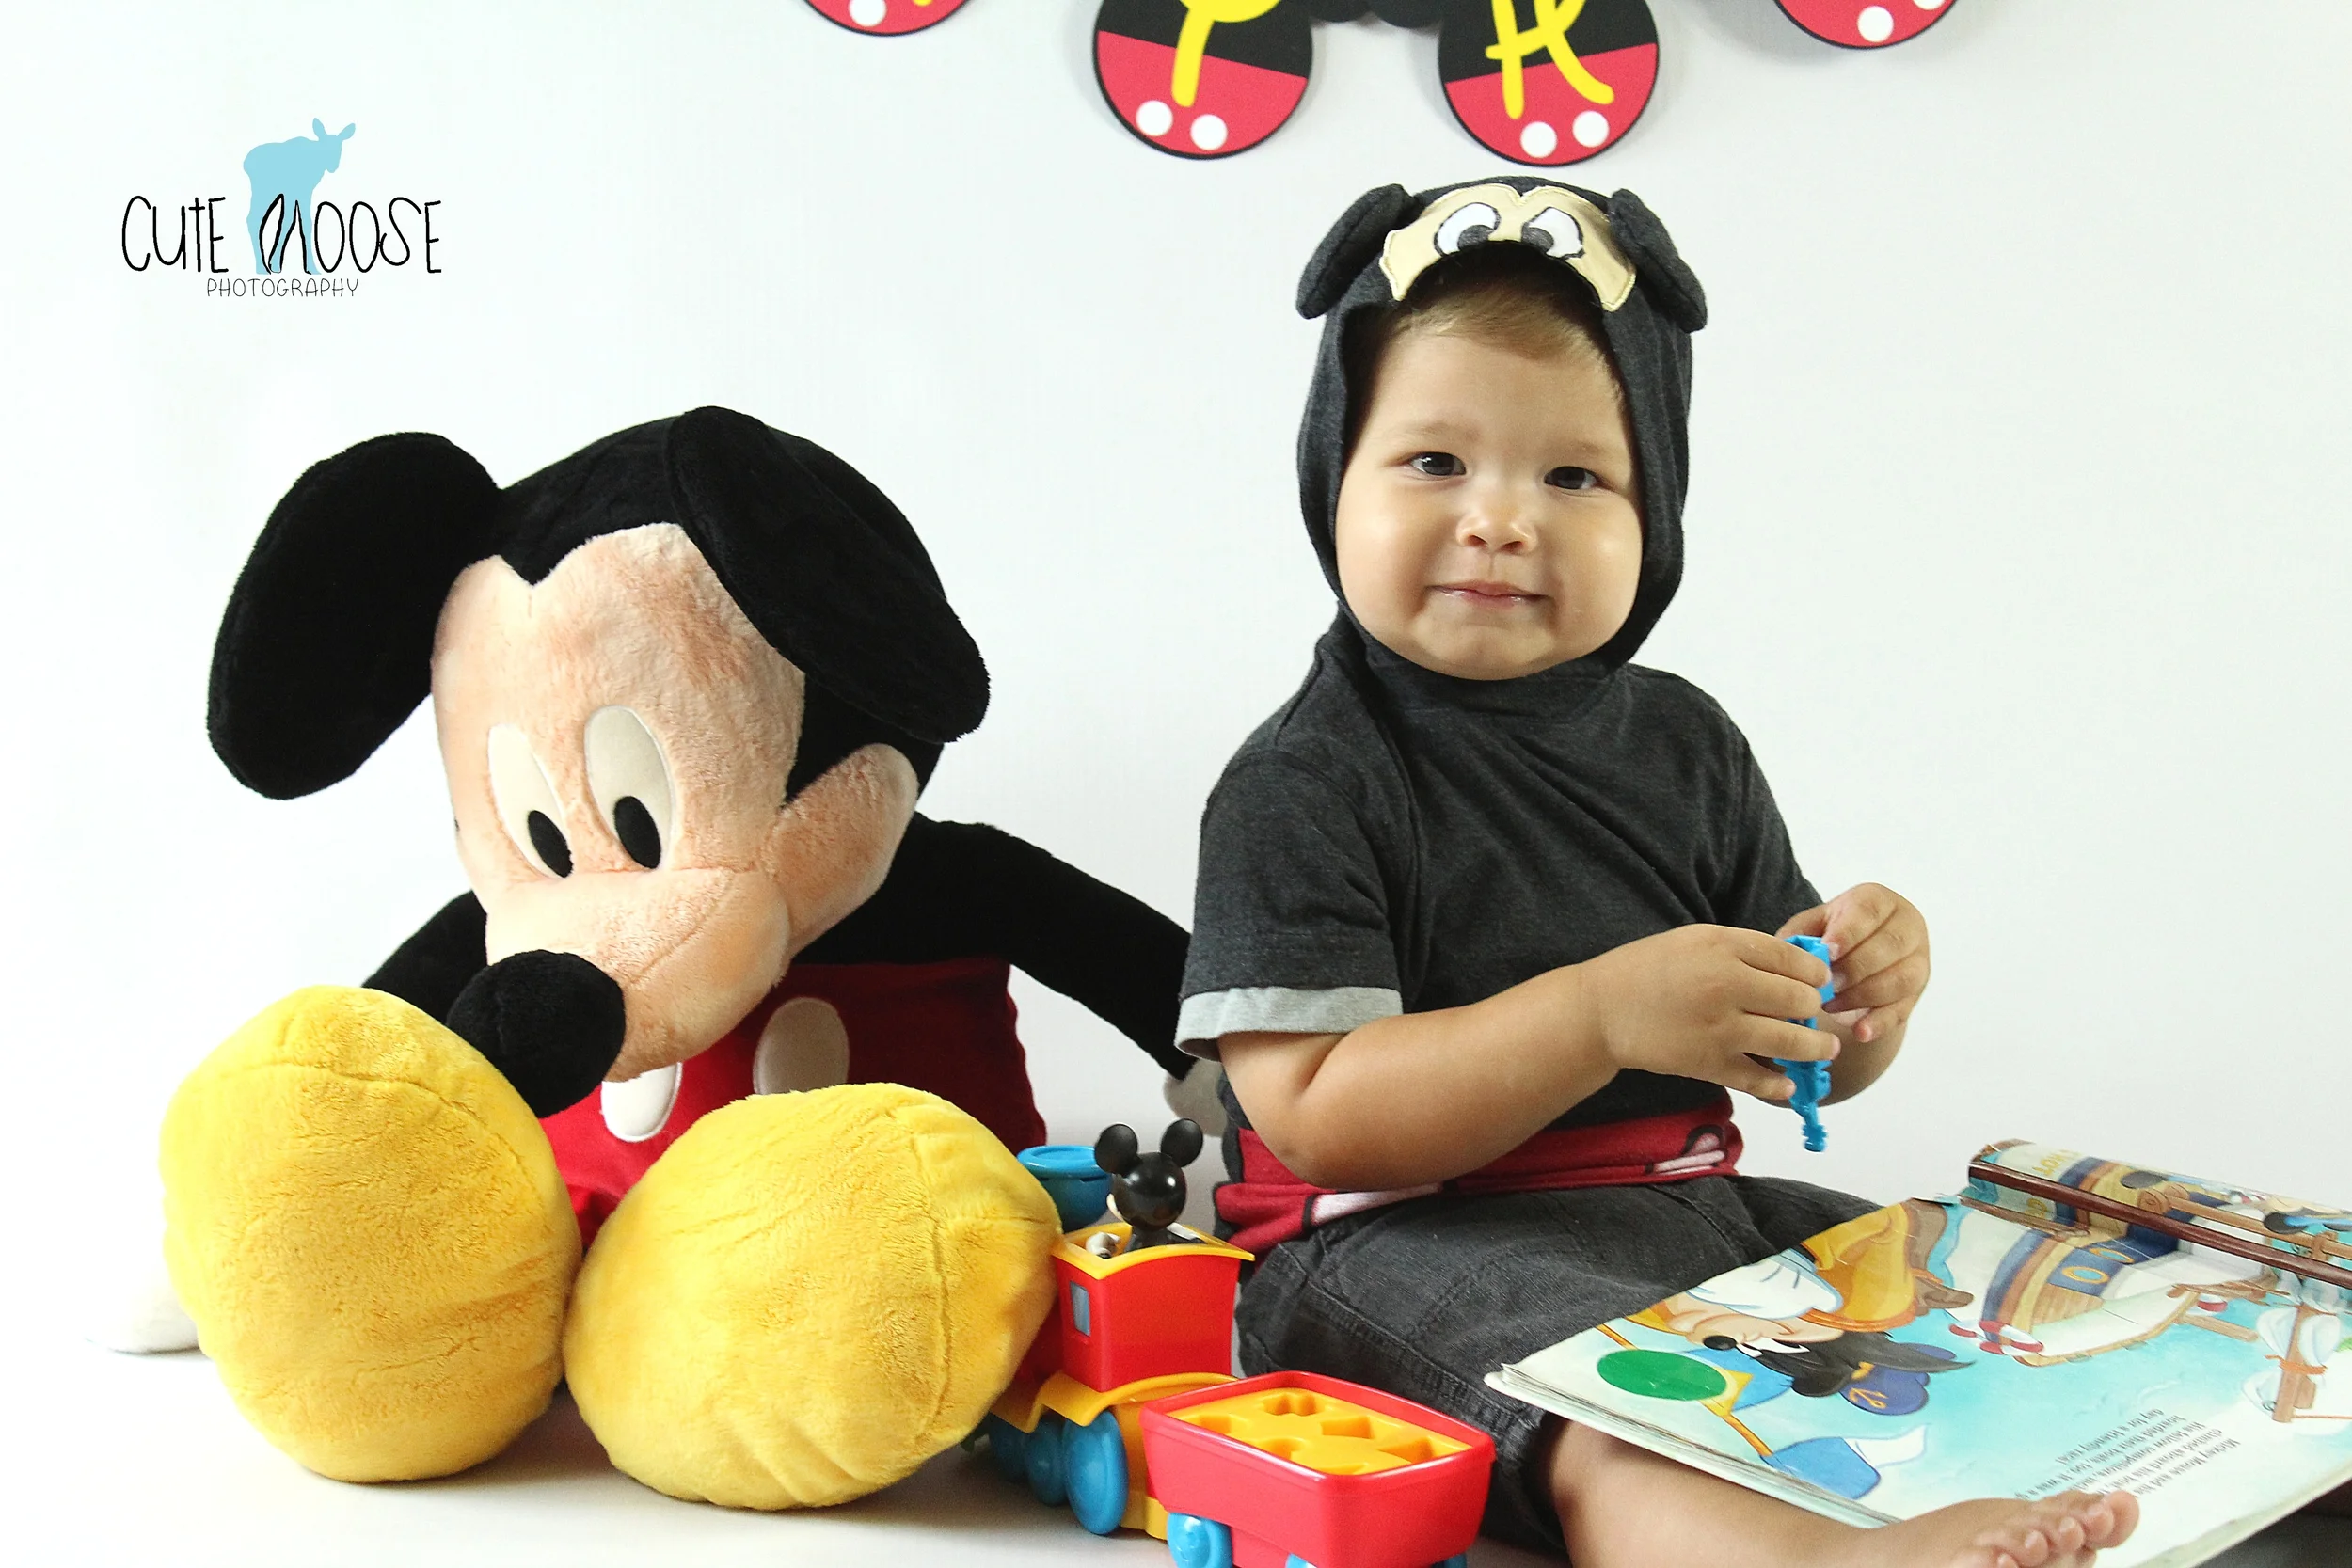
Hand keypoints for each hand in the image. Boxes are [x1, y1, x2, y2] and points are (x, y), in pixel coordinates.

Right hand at [1580, 924, 1836, 1103]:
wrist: (1600, 1010)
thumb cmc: (1647, 968)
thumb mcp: (1696, 940)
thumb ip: (1744, 949)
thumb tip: (1796, 965)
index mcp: (1724, 946)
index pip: (1793, 959)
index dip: (1816, 972)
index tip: (1820, 980)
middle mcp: (1727, 984)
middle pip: (1799, 999)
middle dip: (1815, 1008)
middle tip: (1816, 1013)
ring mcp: (1720, 1028)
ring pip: (1790, 1041)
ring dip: (1815, 1047)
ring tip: (1824, 1049)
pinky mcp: (1708, 1063)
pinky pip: (1758, 1078)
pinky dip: (1779, 1084)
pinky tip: (1787, 1082)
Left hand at [1779, 884, 1929, 1044]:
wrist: (1856, 959)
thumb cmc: (1830, 935)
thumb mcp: (1812, 926)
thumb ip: (1799, 935)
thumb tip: (1783, 954)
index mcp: (1877, 901)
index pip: (1869, 911)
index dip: (1850, 932)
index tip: (1828, 951)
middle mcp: (1906, 925)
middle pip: (1890, 945)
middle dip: (1856, 968)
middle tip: (1827, 985)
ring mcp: (1917, 959)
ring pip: (1901, 979)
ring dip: (1863, 996)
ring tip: (1830, 1007)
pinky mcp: (1916, 993)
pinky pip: (1903, 1009)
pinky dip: (1879, 1023)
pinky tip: (1860, 1032)